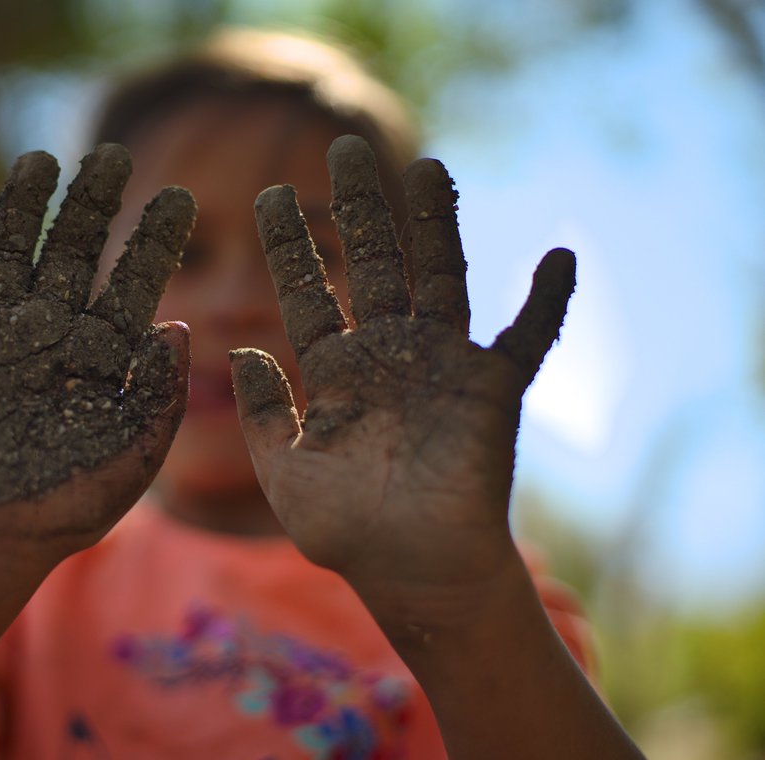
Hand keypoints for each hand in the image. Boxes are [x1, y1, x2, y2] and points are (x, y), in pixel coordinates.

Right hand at [0, 144, 194, 568]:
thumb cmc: (64, 511)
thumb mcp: (129, 467)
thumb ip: (157, 406)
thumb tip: (176, 329)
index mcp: (94, 356)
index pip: (129, 286)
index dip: (152, 243)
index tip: (180, 197)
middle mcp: (43, 334)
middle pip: (70, 255)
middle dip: (93, 206)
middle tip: (116, 156)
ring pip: (2, 259)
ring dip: (16, 211)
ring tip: (39, 161)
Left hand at [230, 135, 573, 632]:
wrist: (413, 573)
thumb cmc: (347, 533)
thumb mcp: (284, 472)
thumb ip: (260, 414)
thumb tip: (242, 350)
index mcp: (335, 372)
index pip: (309, 292)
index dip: (292, 245)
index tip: (270, 195)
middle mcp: (388, 355)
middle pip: (374, 264)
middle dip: (360, 207)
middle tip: (344, 145)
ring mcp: (443, 367)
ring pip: (441, 278)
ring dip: (437, 224)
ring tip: (428, 166)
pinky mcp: (493, 391)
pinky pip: (527, 337)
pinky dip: (546, 301)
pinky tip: (559, 257)